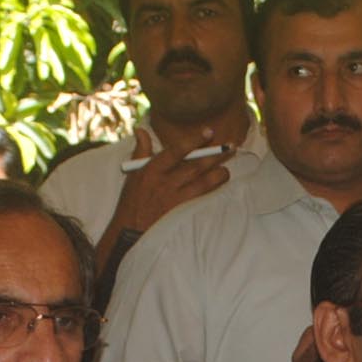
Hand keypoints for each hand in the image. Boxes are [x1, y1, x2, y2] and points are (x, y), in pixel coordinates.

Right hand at [109, 126, 235, 236]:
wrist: (130, 231)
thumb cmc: (132, 200)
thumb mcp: (133, 174)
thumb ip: (141, 150)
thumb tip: (141, 129)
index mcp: (152, 169)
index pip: (176, 150)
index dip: (194, 140)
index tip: (209, 131)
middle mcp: (165, 182)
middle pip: (195, 166)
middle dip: (215, 155)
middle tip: (231, 146)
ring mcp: (175, 199)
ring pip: (203, 183)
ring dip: (218, 174)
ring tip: (227, 168)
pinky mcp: (182, 212)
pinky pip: (202, 198)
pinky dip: (213, 190)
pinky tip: (221, 185)